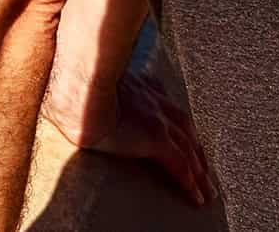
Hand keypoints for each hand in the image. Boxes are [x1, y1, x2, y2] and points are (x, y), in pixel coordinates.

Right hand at [47, 71, 213, 206]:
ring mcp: (156, 117)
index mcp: (136, 85)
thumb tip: (75, 97)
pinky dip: (190, 182)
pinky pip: (180, 165)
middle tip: (202, 164)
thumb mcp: (87, 82)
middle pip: (183, 125)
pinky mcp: (155, 137)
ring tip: (206, 189)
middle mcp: (151, 98)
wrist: (76, 93)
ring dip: (200, 169)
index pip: (163, 100)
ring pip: (188, 147)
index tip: (181, 129)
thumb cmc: (72, 88)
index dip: (175, 118)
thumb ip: (93, 87)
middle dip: (195, 145)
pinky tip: (196, 197)